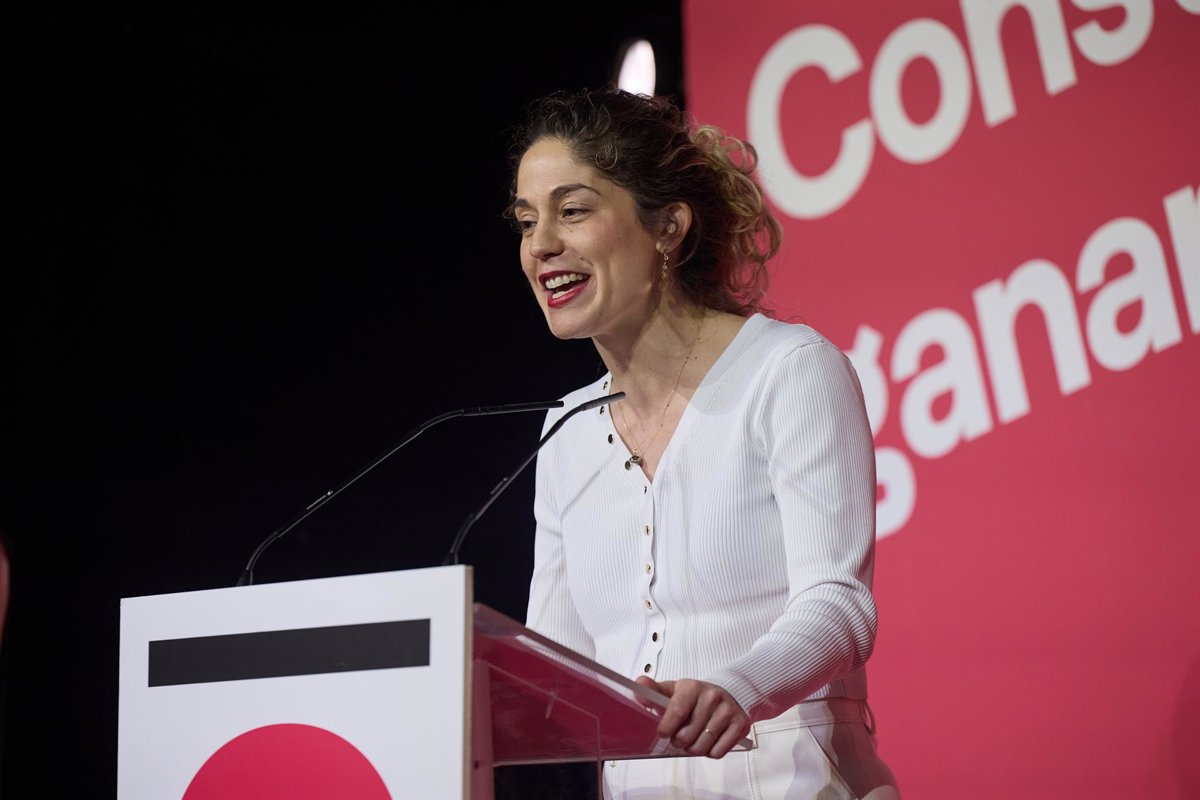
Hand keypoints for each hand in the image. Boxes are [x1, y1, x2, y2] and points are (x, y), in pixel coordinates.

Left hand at [635, 676, 749, 757]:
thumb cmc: (694, 696)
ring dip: (694, 748)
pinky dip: (710, 752)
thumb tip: (639, 684)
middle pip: (687, 736)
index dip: (666, 729)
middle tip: (680, 735)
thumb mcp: (673, 690)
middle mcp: (712, 697)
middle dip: (679, 741)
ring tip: (694, 738)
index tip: (663, 733)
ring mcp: (727, 711)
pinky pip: (718, 752)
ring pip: (702, 747)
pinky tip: (709, 740)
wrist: (725, 693)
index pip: (676, 712)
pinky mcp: (740, 725)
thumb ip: (653, 690)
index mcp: (693, 687)